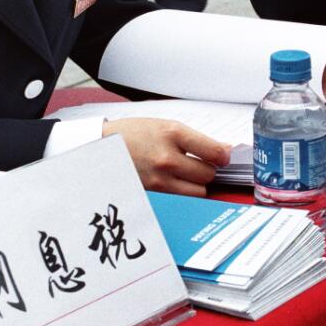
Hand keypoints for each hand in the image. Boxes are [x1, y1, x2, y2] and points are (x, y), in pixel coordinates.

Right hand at [103, 118, 230, 196]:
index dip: (223, 156)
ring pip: (198, 192)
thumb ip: (195, 139)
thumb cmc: (134, 134)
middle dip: (207, 170)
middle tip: (198, 163)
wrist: (101, 147)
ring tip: (186, 174)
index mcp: (172, 134)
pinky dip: (183, 193)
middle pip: (207, 175)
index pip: (214, 152)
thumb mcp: (165, 126)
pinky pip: (181, 199)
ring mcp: (158, 179)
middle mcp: (166, 158)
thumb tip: (224, 151)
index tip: (223, 156)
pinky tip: (175, 182)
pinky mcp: (152, 194)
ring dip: (197, 184)